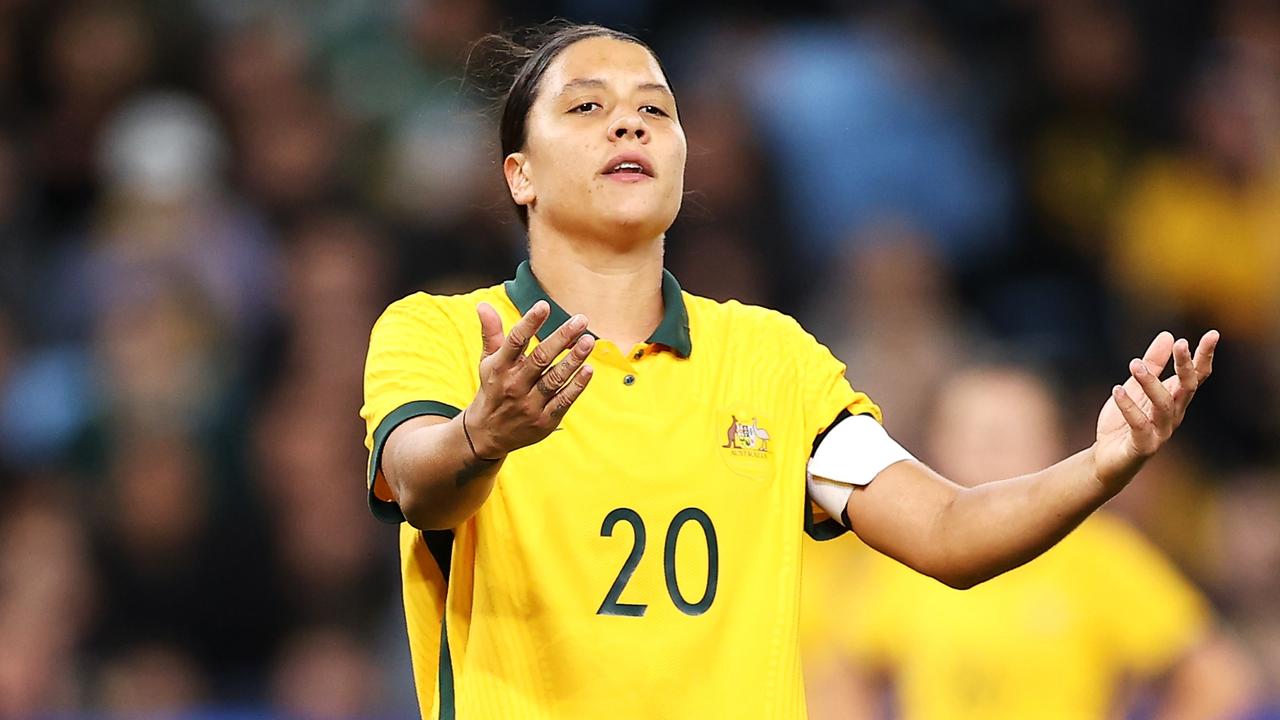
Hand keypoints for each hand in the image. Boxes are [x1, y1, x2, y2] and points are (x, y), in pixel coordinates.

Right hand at [464, 300, 594, 458]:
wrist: (487, 433)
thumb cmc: (493, 388)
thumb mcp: (488, 361)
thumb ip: (491, 332)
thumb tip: (484, 305)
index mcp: (500, 367)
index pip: (515, 341)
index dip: (530, 322)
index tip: (544, 305)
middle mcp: (514, 385)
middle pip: (540, 358)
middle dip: (562, 337)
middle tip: (580, 320)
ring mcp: (529, 404)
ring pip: (555, 379)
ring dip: (574, 359)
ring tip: (589, 341)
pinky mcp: (544, 420)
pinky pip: (563, 401)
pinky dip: (577, 386)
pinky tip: (589, 369)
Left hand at [1093, 330, 1217, 490]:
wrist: (1107, 458)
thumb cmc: (1124, 421)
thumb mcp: (1135, 386)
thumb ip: (1152, 363)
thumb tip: (1168, 335)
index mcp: (1175, 398)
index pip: (1196, 376)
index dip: (1205, 356)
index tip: (1213, 334)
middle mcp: (1174, 414)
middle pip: (1187, 388)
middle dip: (1185, 366)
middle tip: (1181, 344)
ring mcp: (1161, 432)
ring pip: (1163, 405)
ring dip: (1151, 383)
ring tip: (1134, 364)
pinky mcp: (1143, 446)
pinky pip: (1140, 426)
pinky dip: (1129, 407)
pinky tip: (1117, 390)